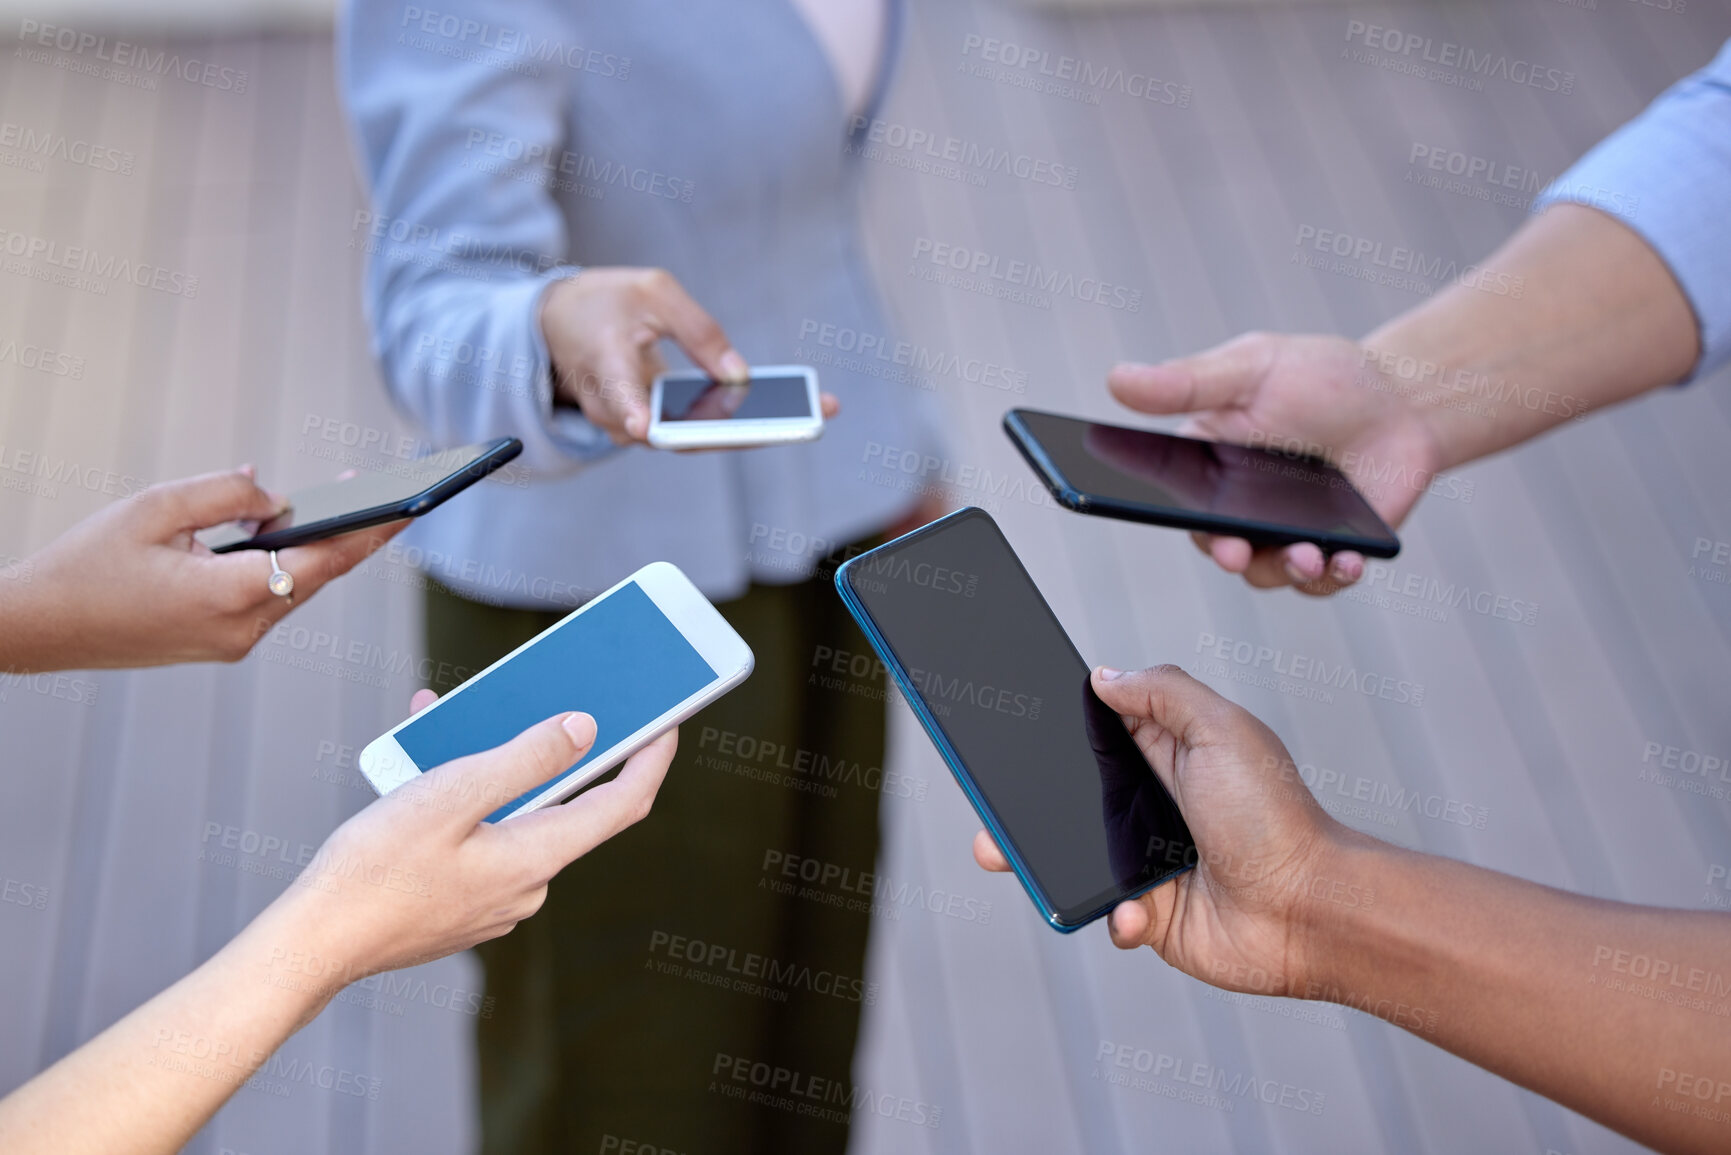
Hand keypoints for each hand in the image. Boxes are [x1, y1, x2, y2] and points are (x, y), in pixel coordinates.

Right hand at [0, 467, 404, 671]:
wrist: (38, 628)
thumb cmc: (87, 564)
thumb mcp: (154, 508)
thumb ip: (225, 493)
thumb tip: (275, 494)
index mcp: (228, 595)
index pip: (323, 560)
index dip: (370, 530)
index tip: (409, 504)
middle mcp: (241, 629)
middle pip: (319, 577)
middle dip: (356, 535)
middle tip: (395, 496)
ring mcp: (233, 644)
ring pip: (297, 590)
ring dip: (323, 552)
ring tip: (356, 509)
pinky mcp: (221, 645)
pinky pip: (271, 601)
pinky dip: (288, 568)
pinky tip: (300, 537)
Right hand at [266, 698, 676, 980]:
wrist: (312, 944)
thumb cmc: (373, 871)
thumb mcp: (452, 794)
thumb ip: (524, 759)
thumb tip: (585, 730)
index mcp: (536, 857)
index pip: (622, 803)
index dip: (651, 757)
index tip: (668, 719)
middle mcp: (528, 885)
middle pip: (566, 804)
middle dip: (554, 749)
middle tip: (551, 701)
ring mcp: (496, 901)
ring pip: (514, 817)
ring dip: (492, 768)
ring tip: (449, 722)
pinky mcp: (464, 905)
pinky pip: (482, 838)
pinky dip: (464, 799)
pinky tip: (422, 769)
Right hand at [540, 267, 838, 444]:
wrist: (564, 323)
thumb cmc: (608, 301)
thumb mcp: (654, 292)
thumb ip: (698, 330)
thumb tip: (739, 377)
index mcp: (605, 361)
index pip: (616, 394)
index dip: (631, 411)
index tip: (645, 426)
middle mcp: (614, 406)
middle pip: (676, 433)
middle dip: (739, 431)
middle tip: (796, 420)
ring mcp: (630, 425)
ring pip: (693, 439)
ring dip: (750, 430)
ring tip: (809, 411)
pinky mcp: (652, 429)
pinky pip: (697, 432)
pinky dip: (739, 424)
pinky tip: (787, 411)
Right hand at [973, 664, 1357, 998]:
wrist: (1310, 911)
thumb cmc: (1276, 816)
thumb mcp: (1222, 730)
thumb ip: (1163, 691)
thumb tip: (1102, 675)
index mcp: (1166, 752)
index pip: (1095, 729)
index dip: (1055, 722)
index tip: (1011, 714)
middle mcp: (1150, 803)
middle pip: (1068, 793)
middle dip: (1024, 797)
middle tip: (990, 798)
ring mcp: (1146, 860)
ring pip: (1070, 856)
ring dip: (1039, 859)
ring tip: (1006, 854)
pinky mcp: (1149, 913)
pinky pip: (1105, 912)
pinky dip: (1114, 915)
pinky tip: (1137, 912)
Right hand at [1108, 333, 1442, 594]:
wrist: (1404, 402)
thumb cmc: (1323, 378)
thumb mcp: (1252, 368)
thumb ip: (1187, 383)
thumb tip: (1116, 380)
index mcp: (1208, 464)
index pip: (1168, 495)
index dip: (1154, 508)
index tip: (1166, 513)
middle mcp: (1239, 507)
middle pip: (1215, 543)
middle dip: (1225, 552)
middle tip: (1236, 550)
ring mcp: (1284, 533)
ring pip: (1266, 572)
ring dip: (1284, 569)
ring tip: (1309, 553)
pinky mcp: (1330, 552)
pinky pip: (1320, 581)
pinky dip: (1332, 576)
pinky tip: (1346, 559)